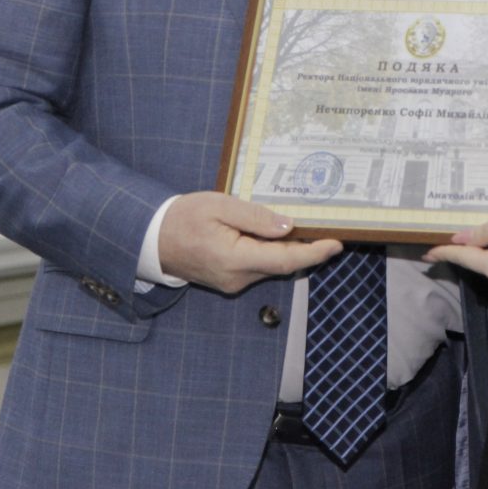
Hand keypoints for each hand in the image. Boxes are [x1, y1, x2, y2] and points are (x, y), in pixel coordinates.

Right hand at [158, 191, 340, 293]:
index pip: (285, 260)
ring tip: (306, 228)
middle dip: (307, 249)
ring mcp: (233, 283)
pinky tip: (277, 236)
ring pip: (271, 267)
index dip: (314, 253)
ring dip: (289, 251)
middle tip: (328, 230)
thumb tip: (288, 226)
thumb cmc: (183, 218)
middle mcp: (237, 278)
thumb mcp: (220, 206)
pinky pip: (258, 267)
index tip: (336, 244)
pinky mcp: (229, 281)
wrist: (151, 239)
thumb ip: (255, 217)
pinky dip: (272, 253)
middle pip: (282, 265)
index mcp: (234, 258)